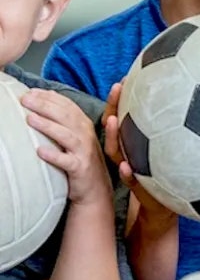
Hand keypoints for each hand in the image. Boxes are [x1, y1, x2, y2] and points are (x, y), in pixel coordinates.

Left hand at [21, 89, 111, 207]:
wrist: (95, 187)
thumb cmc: (80, 158)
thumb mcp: (76, 135)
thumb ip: (65, 116)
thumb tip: (47, 94)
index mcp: (83, 124)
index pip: (67, 105)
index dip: (49, 97)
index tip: (31, 92)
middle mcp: (85, 135)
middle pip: (66, 116)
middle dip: (45, 106)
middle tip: (25, 100)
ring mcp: (84, 152)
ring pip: (66, 136)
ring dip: (48, 126)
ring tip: (30, 119)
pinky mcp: (80, 168)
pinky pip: (66, 161)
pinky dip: (54, 155)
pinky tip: (40, 151)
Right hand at [102, 83, 175, 230]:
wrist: (163, 206)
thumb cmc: (167, 175)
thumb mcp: (171, 152)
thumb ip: (177, 131)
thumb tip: (193, 101)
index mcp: (134, 142)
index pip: (124, 116)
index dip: (122, 98)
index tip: (126, 77)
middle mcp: (127, 152)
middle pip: (114, 127)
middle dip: (114, 106)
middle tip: (118, 87)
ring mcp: (129, 168)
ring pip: (115, 150)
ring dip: (113, 136)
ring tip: (113, 121)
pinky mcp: (137, 187)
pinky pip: (129, 180)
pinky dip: (127, 174)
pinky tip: (126, 167)